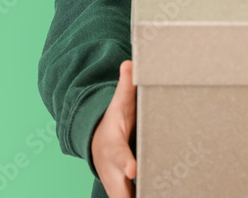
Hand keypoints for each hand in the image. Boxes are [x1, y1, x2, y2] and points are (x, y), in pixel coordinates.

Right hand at [92, 60, 137, 197]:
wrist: (99, 145)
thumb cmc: (114, 123)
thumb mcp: (119, 105)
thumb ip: (126, 87)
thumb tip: (130, 63)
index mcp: (114, 149)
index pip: (120, 157)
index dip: (127, 164)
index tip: (134, 170)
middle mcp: (114, 173)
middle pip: (121, 192)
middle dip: (131, 196)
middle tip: (148, 194)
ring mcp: (117, 188)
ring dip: (141, 197)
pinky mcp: (124, 195)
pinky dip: (146, 197)